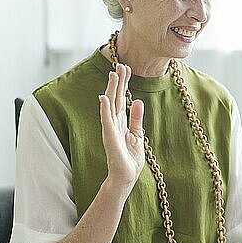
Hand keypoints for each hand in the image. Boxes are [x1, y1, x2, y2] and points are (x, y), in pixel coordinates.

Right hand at [98, 63, 145, 190]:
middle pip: (116, 98)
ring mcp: (111, 130)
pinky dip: (105, 109)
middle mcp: (114, 123)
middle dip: (118, 81)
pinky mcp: (110, 138)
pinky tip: (104, 97)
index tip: (126, 68)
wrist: (125, 177)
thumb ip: (136, 118)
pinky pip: (107, 122)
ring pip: (110, 106)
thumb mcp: (137, 134)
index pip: (122, 99)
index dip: (124, 84)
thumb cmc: (129, 159)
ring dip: (111, 89)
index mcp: (121, 122)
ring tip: (113, 74)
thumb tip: (137, 101)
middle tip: (121, 64)